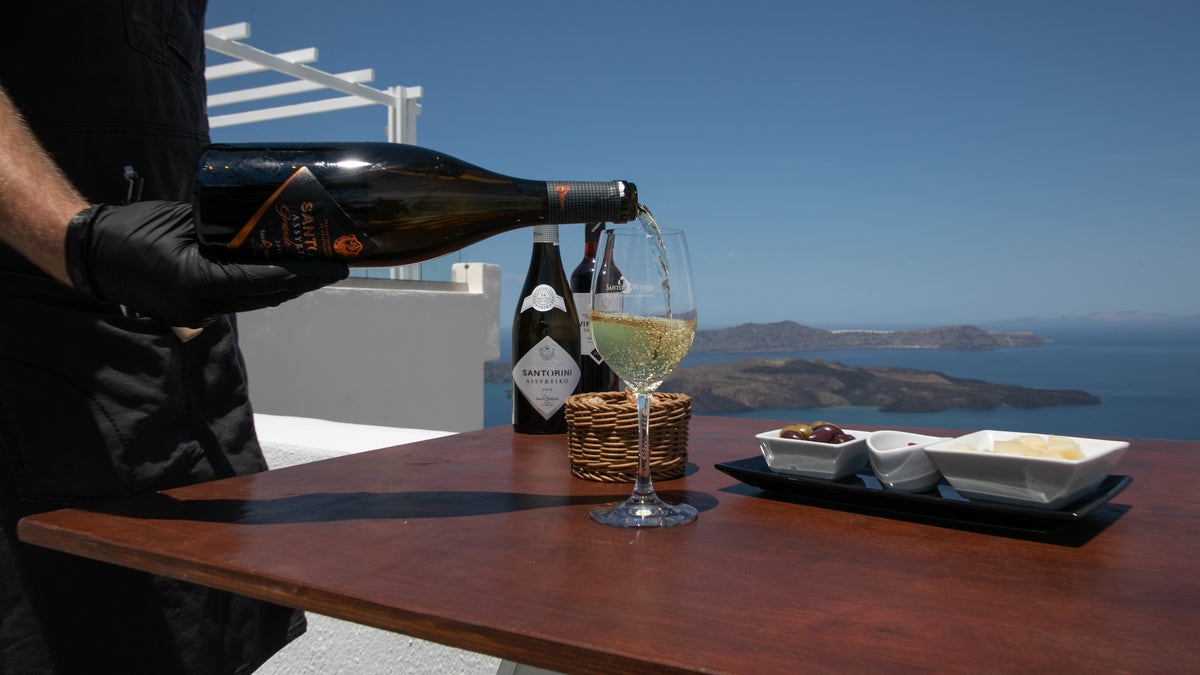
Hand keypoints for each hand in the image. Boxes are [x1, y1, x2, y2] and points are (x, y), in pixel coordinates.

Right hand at [65, 202, 348, 326]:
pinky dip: (266, 283)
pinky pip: (241, 297)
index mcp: (200, 283)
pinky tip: (287, 268)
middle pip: (271, 295)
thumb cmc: (133, 230)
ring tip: (321, 265)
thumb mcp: (185, 220)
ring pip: (259, 299)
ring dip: (291, 284)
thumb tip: (268, 220)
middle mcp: (204, 306)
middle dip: (308, 280)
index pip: (268, 280)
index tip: (337, 264)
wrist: (91, 254)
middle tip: (341, 262)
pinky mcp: (197, 310)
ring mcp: (200, 313)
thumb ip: (226, 225)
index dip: (307, 273)